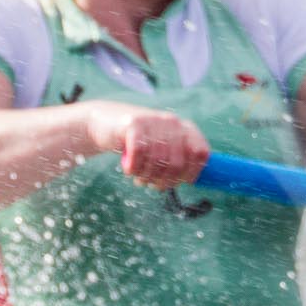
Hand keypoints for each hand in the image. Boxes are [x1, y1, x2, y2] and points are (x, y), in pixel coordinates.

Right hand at [86, 103, 209, 188]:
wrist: (104, 123)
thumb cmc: (136, 143)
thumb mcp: (161, 149)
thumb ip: (178, 160)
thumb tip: (194, 181)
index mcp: (184, 128)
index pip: (201, 153)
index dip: (192, 173)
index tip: (179, 182)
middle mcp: (172, 122)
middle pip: (178, 164)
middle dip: (164, 182)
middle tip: (152, 184)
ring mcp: (153, 121)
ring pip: (157, 162)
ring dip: (146, 177)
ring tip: (138, 176)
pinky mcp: (133, 123)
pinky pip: (139, 155)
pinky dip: (133, 168)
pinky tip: (128, 168)